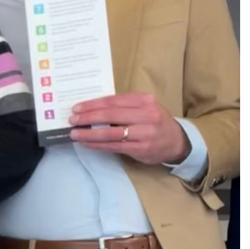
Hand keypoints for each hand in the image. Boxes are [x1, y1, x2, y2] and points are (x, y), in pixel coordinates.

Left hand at [68, 92, 189, 164]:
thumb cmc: (154, 121)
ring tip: (75, 133)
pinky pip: (114, 146)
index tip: (76, 108)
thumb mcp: (144, 107)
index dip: (92, 104)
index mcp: (144, 100)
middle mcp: (146, 115)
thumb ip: (123, 106)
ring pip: (111, 133)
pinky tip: (87, 143)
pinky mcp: (141, 148)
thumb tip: (91, 109)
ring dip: (89, 134)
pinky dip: (98, 145)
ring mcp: (145, 133)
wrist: (177, 141)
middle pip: (110, 115)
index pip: (113, 100)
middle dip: (88, 118)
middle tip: (73, 120)